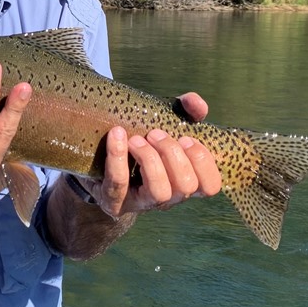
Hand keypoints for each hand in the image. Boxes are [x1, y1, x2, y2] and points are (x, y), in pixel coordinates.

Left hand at [80, 93, 221, 217]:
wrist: (97, 162)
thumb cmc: (141, 142)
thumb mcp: (164, 122)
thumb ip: (186, 110)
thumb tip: (198, 103)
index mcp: (184, 181)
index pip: (210, 186)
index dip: (203, 162)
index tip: (186, 138)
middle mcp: (168, 198)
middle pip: (186, 186)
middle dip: (173, 154)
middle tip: (154, 133)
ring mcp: (141, 203)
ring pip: (160, 192)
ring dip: (150, 160)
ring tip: (135, 140)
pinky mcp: (114, 201)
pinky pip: (118, 184)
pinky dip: (117, 157)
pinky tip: (116, 134)